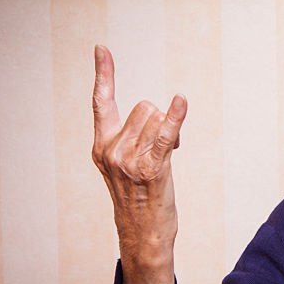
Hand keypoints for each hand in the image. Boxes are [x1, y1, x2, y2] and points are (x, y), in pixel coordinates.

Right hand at [92, 45, 186, 283]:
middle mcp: (111, 150)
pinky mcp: (151, 169)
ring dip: (171, 132)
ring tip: (165, 162)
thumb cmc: (140, 197)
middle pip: (145, 107)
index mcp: (101, 145)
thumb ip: (133, 137)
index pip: (102, 101)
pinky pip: (166, 135)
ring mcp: (129, 160)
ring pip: (158, 119)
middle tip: (159, 152)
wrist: (143, 235)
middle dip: (159, 122)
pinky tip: (181, 102)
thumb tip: (159, 111)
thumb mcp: (126, 165)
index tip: (102, 47)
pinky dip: (176, 118)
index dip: (104, 73)